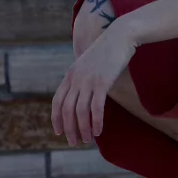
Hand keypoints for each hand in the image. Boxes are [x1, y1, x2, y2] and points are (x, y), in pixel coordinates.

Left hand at [51, 23, 136, 144]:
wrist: (121, 35)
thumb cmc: (108, 50)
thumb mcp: (89, 63)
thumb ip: (83, 77)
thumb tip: (84, 93)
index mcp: (70, 74)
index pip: (57, 101)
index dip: (56, 119)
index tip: (60, 132)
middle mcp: (76, 78)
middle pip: (67, 110)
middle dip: (70, 129)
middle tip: (75, 142)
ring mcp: (88, 80)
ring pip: (80, 111)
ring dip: (82, 129)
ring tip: (87, 140)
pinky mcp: (103, 82)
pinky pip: (96, 108)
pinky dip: (96, 122)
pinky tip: (99, 131)